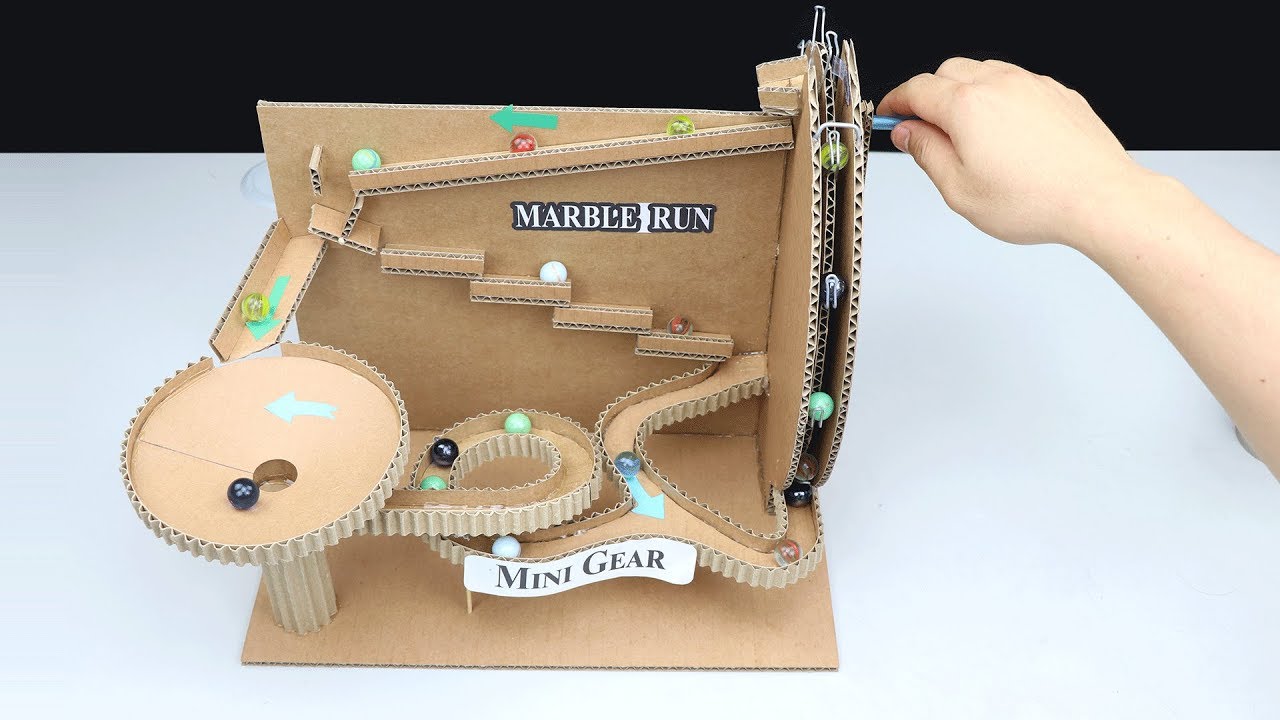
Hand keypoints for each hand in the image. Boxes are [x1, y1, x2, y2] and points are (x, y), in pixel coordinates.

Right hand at [878, 58, 1147, 247]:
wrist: (1098, 198)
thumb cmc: (1035, 200)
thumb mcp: (960, 190)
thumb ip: (927, 154)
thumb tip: (908, 134)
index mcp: (966, 106)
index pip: (916, 90)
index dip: (896, 102)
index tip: (889, 114)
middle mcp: (999, 85)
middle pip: (948, 72)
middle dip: (929, 94)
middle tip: (924, 128)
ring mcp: (1032, 85)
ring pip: (984, 73)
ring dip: (965, 93)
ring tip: (967, 134)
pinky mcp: (1058, 93)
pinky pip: (1017, 84)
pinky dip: (999, 100)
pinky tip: (1005, 134)